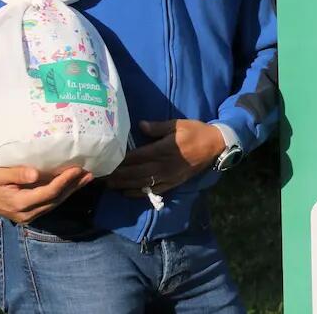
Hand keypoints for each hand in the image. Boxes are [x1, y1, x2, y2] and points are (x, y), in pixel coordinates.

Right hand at [0, 166, 92, 223]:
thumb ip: (16, 174)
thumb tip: (35, 174)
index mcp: (19, 203)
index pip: (48, 193)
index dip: (64, 181)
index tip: (77, 169)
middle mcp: (27, 213)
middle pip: (56, 200)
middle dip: (73, 186)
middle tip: (89, 173)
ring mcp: (29, 215)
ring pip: (56, 203)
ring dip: (72, 190)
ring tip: (87, 177)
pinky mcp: (31, 213)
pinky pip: (50, 203)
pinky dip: (63, 193)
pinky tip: (73, 184)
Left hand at [106, 120, 225, 197]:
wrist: (215, 146)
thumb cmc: (196, 131)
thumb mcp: (177, 124)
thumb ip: (157, 127)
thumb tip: (139, 125)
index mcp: (163, 150)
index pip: (136, 157)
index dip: (120, 160)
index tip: (107, 161)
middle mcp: (163, 166)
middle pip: (135, 172)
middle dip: (118, 175)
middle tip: (101, 176)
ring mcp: (168, 176)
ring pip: (142, 183)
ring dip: (124, 185)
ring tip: (109, 185)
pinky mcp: (173, 182)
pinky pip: (153, 190)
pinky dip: (139, 193)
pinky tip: (127, 193)